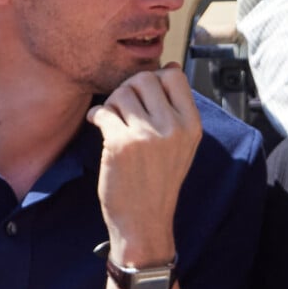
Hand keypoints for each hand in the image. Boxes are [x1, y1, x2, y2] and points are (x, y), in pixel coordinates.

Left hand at [87, 62, 201, 265]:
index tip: (143, 96)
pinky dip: (96, 115)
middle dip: (128, 90)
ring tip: (114, 122)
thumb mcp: (180, 144)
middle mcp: (173, 128)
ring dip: (112, 104)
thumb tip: (171, 66)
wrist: (144, 221)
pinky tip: (98, 125)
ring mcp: (147, 136)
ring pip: (120, 93)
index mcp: (191, 125)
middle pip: (143, 79)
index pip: (173, 76)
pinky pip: (102, 110)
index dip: (154, 79)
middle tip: (123, 109)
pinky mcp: (121, 144)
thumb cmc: (158, 181)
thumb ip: (175, 107)